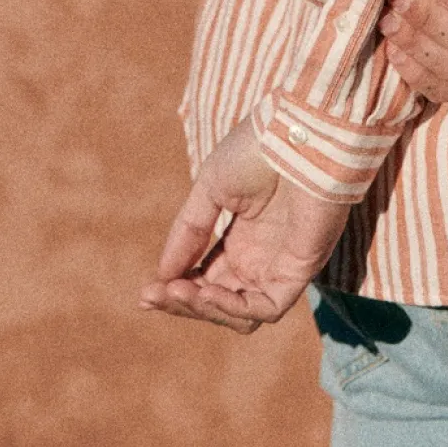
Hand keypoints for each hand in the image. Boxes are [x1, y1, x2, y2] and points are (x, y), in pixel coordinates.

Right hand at [139, 121, 347, 336]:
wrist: (296, 133)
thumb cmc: (258, 149)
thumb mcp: (210, 189)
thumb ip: (188, 233)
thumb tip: (162, 275)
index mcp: (242, 237)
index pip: (206, 278)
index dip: (177, 289)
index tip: (146, 292)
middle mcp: (262, 256)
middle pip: (219, 301)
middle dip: (183, 303)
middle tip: (154, 295)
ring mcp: (281, 264)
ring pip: (240, 313)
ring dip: (204, 310)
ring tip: (176, 292)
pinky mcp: (301, 269)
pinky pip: (267, 308)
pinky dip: (234, 309)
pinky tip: (206, 292)